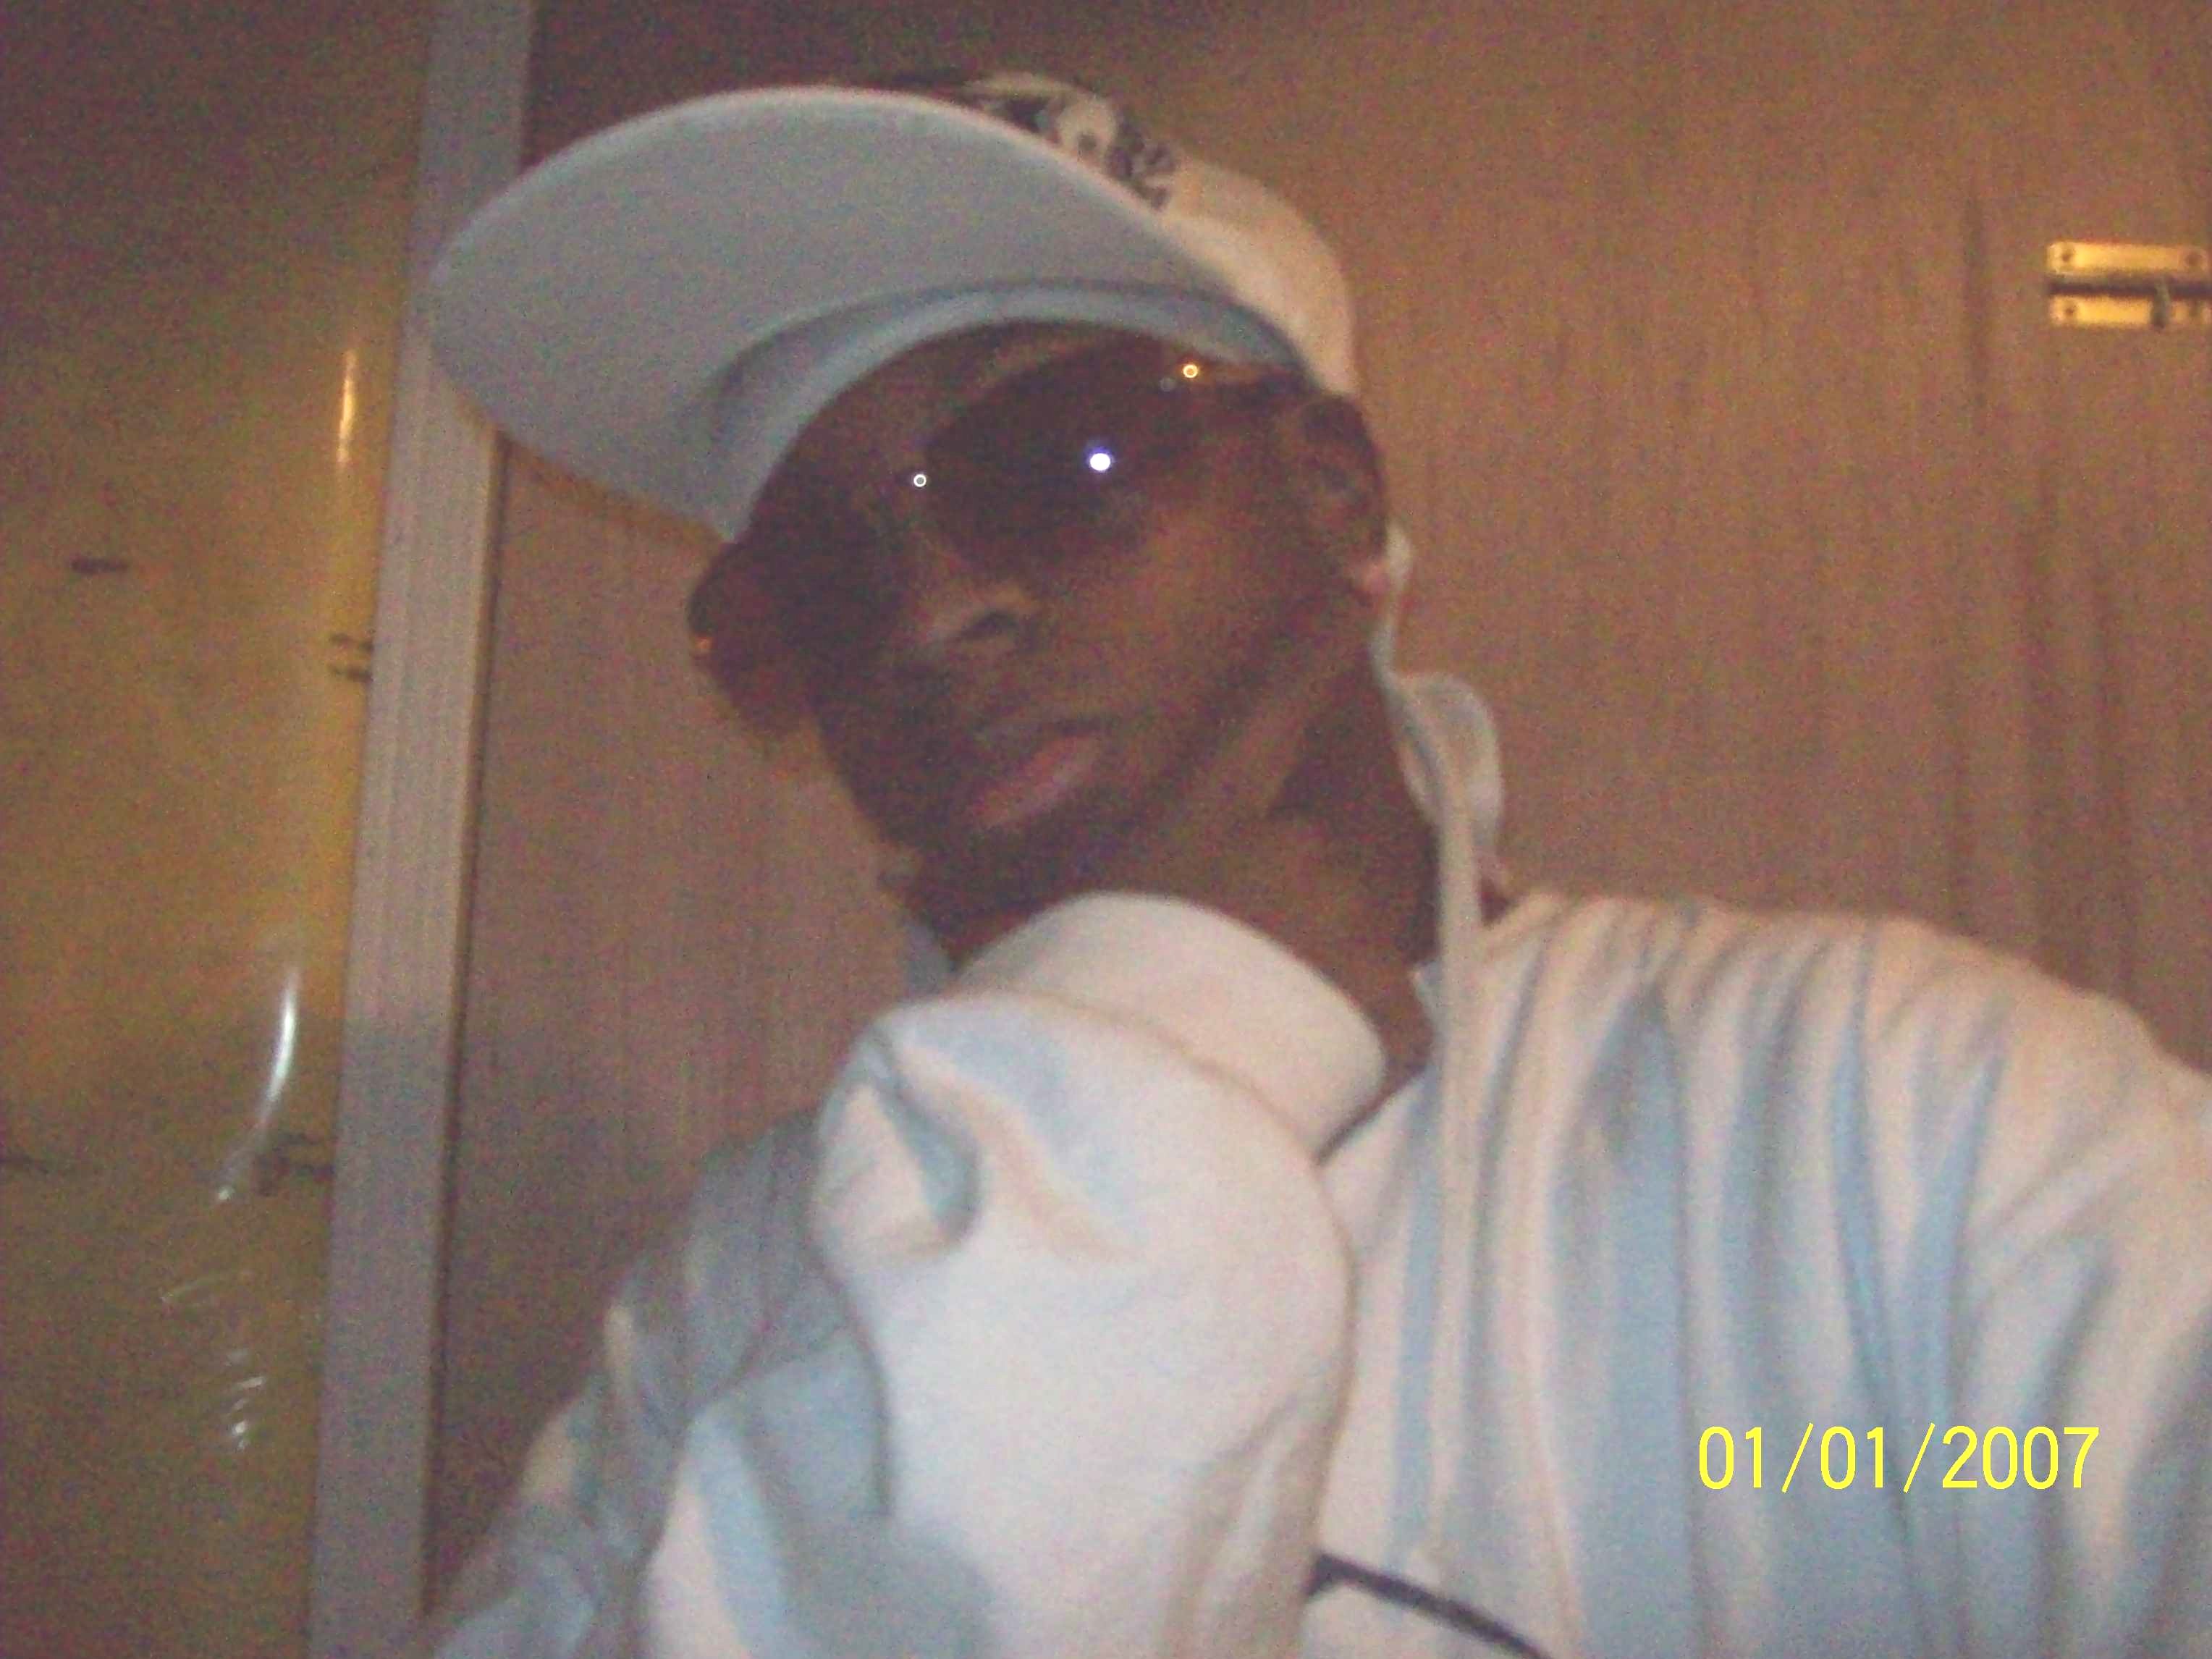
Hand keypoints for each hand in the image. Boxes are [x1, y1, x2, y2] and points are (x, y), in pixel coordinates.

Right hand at [904, 592, 1434, 1096]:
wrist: (1139, 1097)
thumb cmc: (1070, 1004)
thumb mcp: (1012, 935)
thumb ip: (963, 895)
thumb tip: (885, 872)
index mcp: (1202, 815)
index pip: (1271, 704)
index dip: (1322, 638)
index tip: (1375, 576)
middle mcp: (1287, 849)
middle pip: (1305, 859)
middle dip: (1278, 911)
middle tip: (1217, 980)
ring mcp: (1348, 924)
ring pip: (1347, 943)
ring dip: (1311, 983)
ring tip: (1245, 1035)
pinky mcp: (1389, 1006)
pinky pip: (1386, 1024)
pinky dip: (1356, 1048)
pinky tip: (1297, 1073)